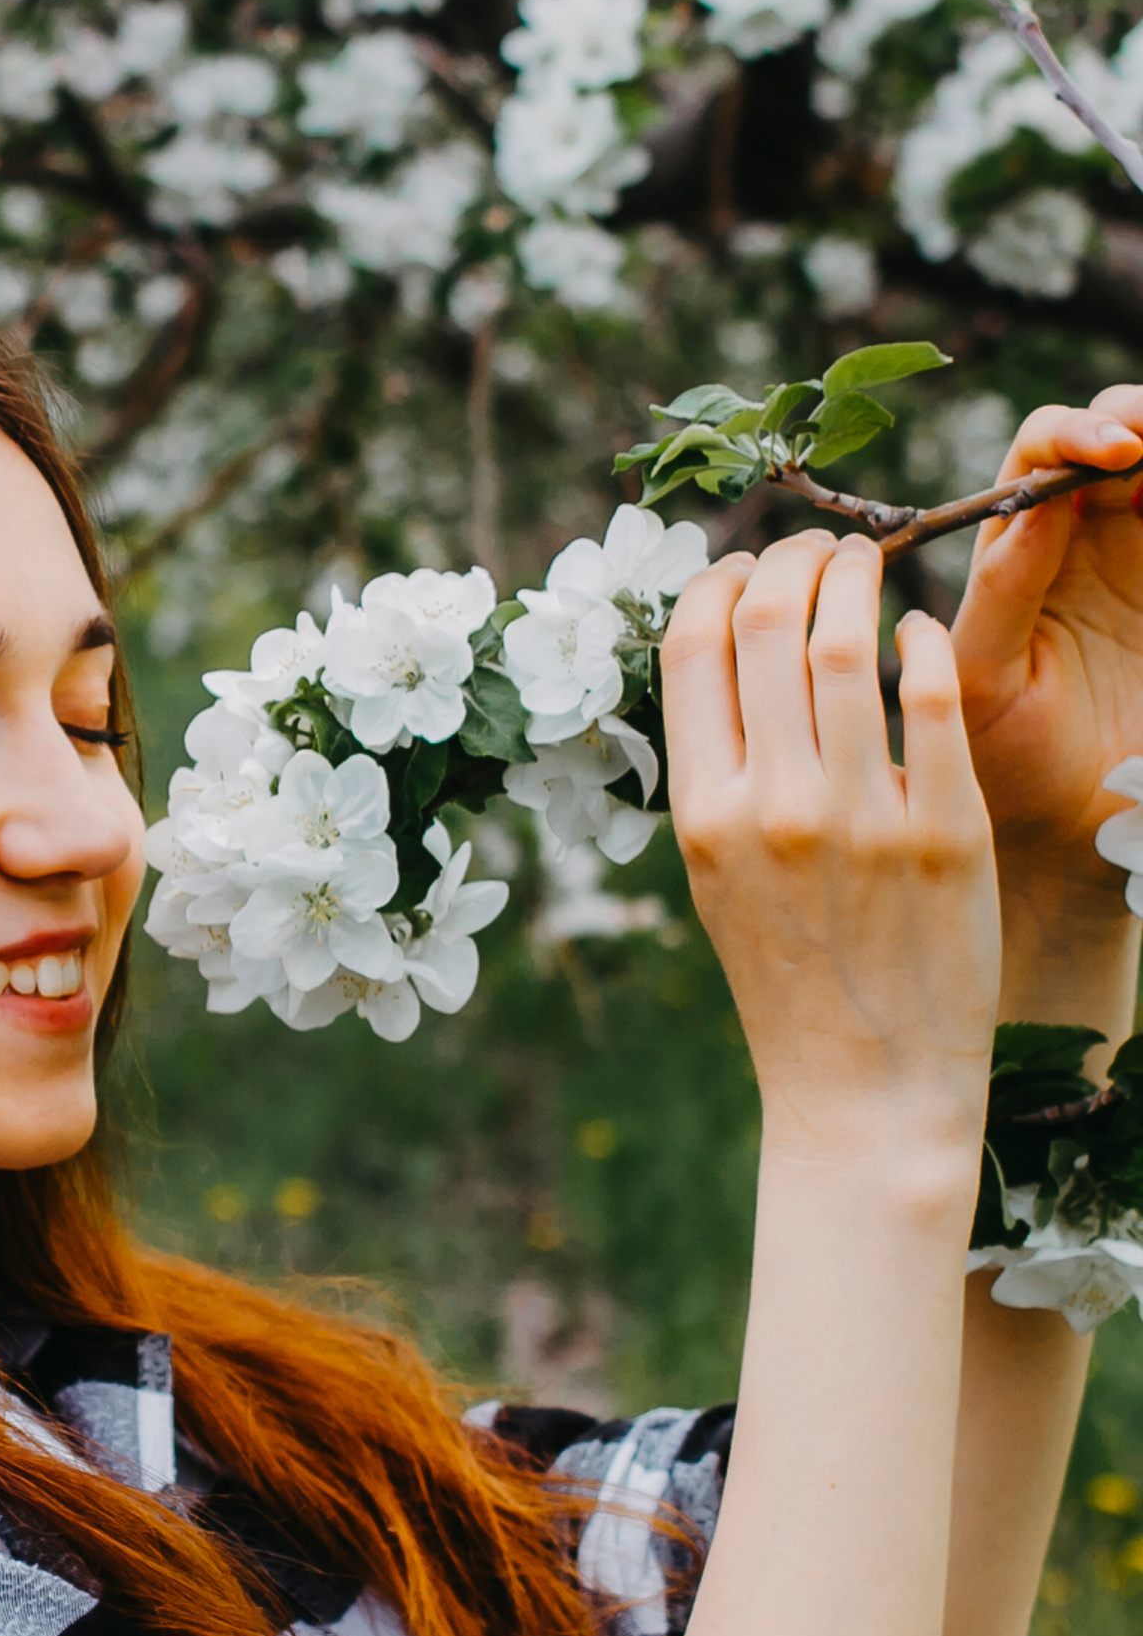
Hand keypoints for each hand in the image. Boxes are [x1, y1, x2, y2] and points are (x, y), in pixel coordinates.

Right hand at [663, 532, 998, 1153]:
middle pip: (769, 625)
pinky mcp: (946, 830)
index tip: (742, 567)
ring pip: (850, 641)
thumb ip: (717, 775)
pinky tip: (920, 630)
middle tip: (817, 547)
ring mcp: (861, 816)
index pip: (690, 650)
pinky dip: (924, 640)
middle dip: (792, 560)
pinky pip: (933, 696)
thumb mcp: (713, 876)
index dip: (715, 583)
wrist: (863, 1088)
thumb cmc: (786, 979)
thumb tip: (729, 655)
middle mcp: (771, 806)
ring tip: (868, 560)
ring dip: (858, 576)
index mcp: (699, 815)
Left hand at [951, 386, 1142, 907]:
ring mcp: (1142, 559)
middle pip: (1110, 439)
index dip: (1068, 436)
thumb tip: (1035, 507)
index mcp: (1017, 553)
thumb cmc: (1004, 759)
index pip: (1037, 459)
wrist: (1066, 833)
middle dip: (1132, 418)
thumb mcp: (988, 677)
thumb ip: (1005, 592)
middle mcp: (1084, 541)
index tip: (1108, 453)